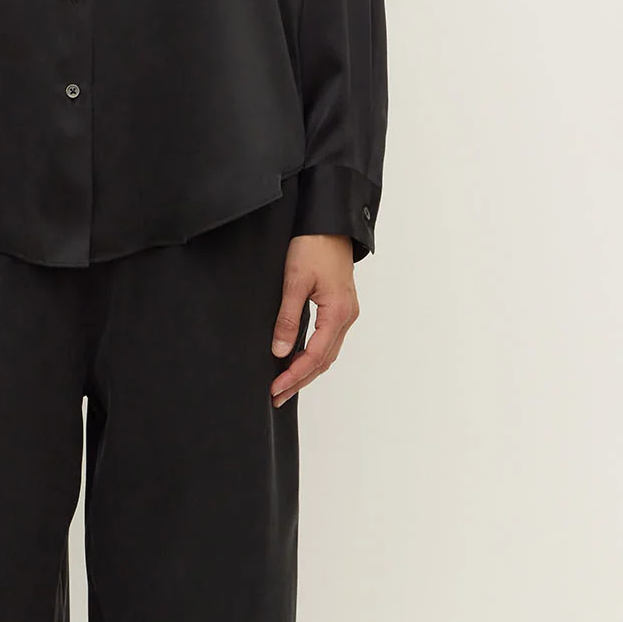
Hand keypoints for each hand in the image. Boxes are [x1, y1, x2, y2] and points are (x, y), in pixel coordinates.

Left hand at [270, 234, 358, 404]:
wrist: (330, 224)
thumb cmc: (313, 246)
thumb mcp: (295, 281)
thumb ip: (288, 318)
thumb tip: (281, 351)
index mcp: (337, 312)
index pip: (316, 355)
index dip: (294, 375)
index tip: (275, 389)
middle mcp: (346, 317)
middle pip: (324, 360)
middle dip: (300, 381)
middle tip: (276, 397)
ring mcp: (346, 313)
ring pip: (328, 353)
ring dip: (307, 372)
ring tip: (285, 387)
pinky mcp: (340, 308)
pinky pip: (329, 341)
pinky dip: (314, 357)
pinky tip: (299, 362)